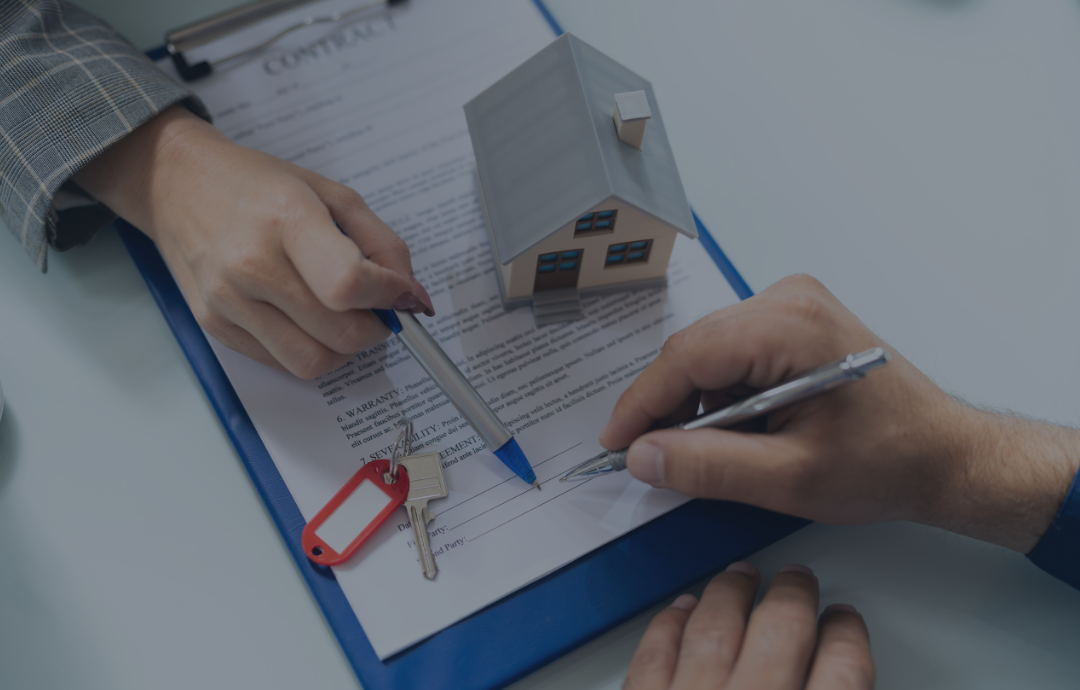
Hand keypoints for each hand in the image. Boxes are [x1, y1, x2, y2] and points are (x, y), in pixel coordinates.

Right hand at [73, 105, 432, 377]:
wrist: (177, 184)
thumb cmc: (257, 186)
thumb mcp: (332, 194)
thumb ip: (383, 244)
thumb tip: (412, 296)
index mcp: (285, 219)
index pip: (349, 284)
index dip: (387, 297)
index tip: (397, 292)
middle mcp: (251, 264)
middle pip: (340, 334)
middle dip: (374, 328)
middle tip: (374, 309)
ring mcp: (227, 300)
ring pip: (313, 362)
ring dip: (342, 349)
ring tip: (341, 317)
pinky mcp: (213, 326)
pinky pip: (281, 364)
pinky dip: (307, 350)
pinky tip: (304, 318)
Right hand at [601, 275, 1079, 551]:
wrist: (943, 454)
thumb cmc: (886, 461)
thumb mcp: (789, 478)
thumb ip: (708, 468)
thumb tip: (643, 456)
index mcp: (789, 326)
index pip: (687, 357)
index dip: (641, 403)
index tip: (616, 442)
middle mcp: (788, 299)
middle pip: (694, 349)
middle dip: (666, 405)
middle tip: (653, 456)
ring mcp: (793, 304)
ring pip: (708, 350)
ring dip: (695, 401)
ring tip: (708, 450)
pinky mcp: (795, 319)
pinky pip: (732, 350)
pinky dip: (720, 392)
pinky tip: (736, 429)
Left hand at [625, 562, 872, 689]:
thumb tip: (845, 684)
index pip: (845, 669)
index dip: (847, 637)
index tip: (844, 622)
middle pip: (782, 631)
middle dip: (792, 596)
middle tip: (796, 579)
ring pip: (716, 629)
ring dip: (731, 595)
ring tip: (741, 576)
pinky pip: (654, 657)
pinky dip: (669, 627)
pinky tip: (681, 611)